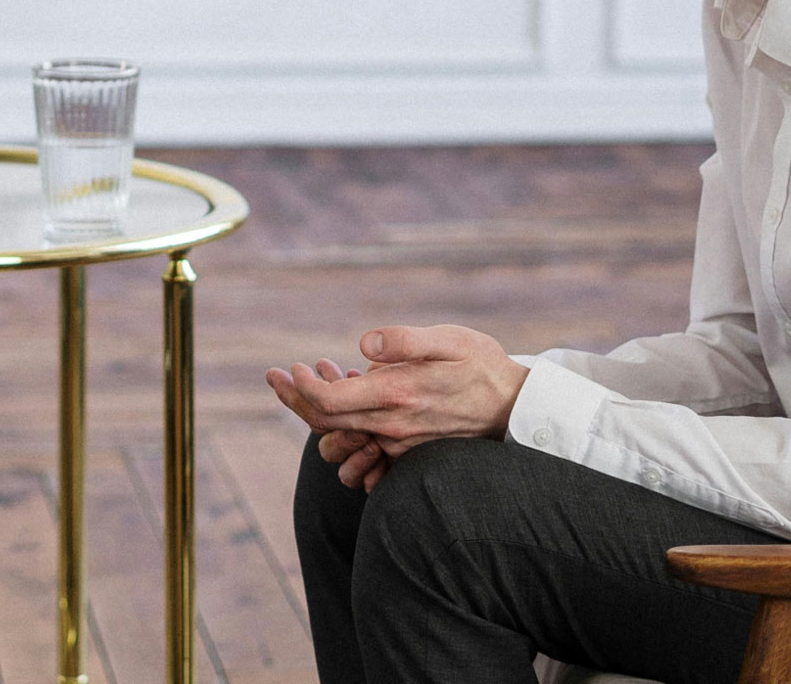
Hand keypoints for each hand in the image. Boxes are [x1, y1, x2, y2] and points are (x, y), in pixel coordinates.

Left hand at [267, 325, 528, 469]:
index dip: (301, 386)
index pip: (329, 402)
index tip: (292, 366)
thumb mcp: (447, 340)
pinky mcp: (407, 449)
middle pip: (325, 423)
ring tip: (315, 377)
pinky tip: (346, 394)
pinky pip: (362, 445)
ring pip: (341, 436)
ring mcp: (399, 443)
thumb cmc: (481, 365)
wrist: (514, 406)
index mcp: (395, 395)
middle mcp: (392, 427)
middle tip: (275, 376)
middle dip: (295, 398)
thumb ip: (405, 341)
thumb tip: (365, 344)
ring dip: (319, 411)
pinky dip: (344, 424)